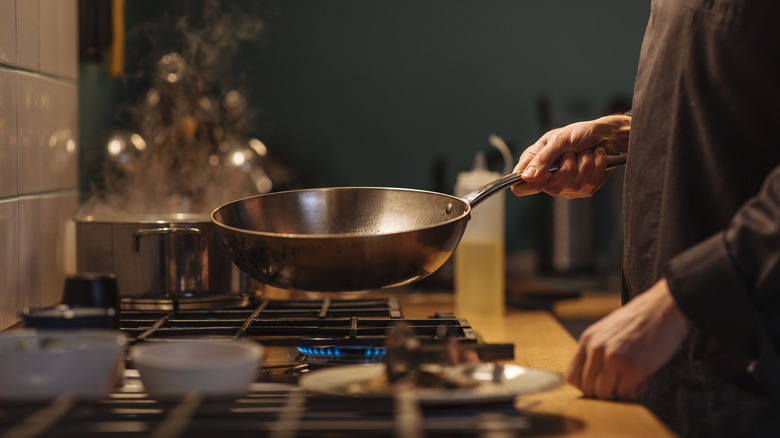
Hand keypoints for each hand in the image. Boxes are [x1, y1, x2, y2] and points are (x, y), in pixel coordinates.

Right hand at [511, 114, 630, 198]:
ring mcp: (566, 187)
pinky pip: (589, 184)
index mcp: (535, 165)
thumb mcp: (558, 139)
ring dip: (584, 163)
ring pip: (573, 186)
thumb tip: (527, 177)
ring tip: (585, 152)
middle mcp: (548, 179)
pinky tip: (595, 157)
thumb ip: (542, 158)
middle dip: (567, 167)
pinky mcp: (584, 190)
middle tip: (571, 153)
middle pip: (550, 188)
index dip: (526, 184)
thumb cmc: (579, 133)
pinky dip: (596, 166)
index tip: (540, 173)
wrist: (605, 135)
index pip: (520, 187)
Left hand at [565, 279, 689, 400]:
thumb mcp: (607, 330)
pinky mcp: (633, 368)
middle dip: (604, 391)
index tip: (600, 385)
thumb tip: (593, 379)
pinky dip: (634, 392)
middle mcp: (596, 349)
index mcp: (588, 339)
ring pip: (604, 394)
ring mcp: (613, 358)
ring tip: (632, 380)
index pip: (572, 376)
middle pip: (587, 389)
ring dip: (619, 392)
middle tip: (621, 382)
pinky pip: (625, 394)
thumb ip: (596, 351)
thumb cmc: (640, 320)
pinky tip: (643, 379)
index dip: (585, 386)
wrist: (665, 308)